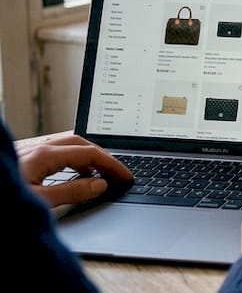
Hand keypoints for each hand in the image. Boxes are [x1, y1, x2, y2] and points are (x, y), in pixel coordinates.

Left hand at [17, 134, 132, 207]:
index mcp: (44, 155)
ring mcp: (29, 153)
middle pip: (80, 144)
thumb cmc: (2, 200)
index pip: (89, 153)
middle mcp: (38, 149)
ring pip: (67, 147)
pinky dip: (72, 162)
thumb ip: (71, 192)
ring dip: (87, 158)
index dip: (111, 164)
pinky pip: (56, 154)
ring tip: (98, 175)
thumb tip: (100, 185)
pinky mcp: (23, 161)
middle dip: (102, 157)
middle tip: (116, 172)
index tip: (125, 176)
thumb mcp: (40, 201)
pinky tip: (73, 175)